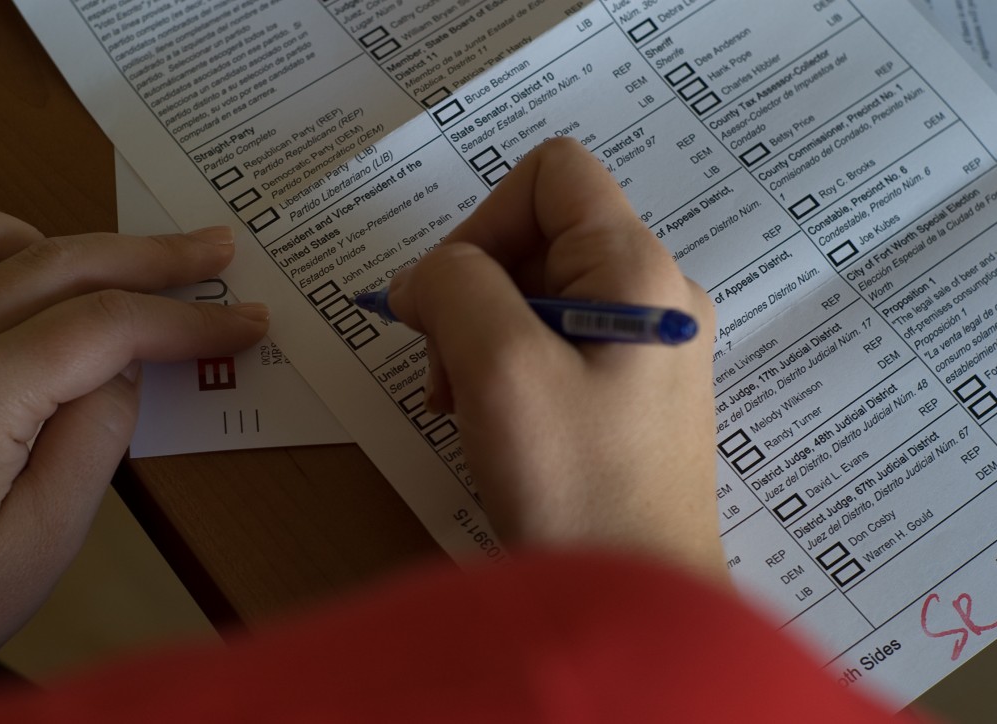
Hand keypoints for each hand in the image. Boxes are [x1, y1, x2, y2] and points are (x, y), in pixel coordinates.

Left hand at [0, 209, 268, 672]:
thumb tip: (128, 367)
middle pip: (62, 266)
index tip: (245, 323)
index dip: (187, 320)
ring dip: (75, 244)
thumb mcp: (40, 541)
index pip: (108, 325)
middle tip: (217, 250)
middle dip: (152, 257)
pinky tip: (22, 258)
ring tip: (135, 260)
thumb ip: (96, 440)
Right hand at [388, 139, 723, 578]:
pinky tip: (489, 422)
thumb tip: (425, 277)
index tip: (451, 297)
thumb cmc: (578, 487)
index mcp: (638, 269)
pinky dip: (504, 370)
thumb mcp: (502, 368)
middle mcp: (652, 296)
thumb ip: (455, 287)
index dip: (486, 218)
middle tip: (447, 371)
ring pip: (535, 295)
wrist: (636, 607)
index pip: (553, 174)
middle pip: (537, 236)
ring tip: (462, 405)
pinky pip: (552, 347)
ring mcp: (643, 348)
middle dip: (472, 290)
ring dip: (480, 336)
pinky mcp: (626, 396)